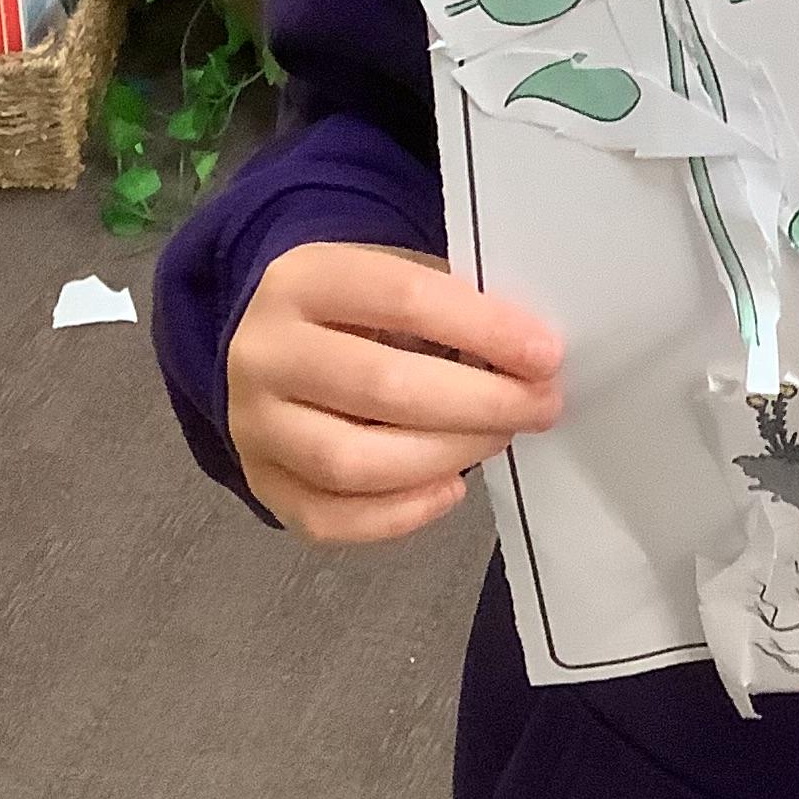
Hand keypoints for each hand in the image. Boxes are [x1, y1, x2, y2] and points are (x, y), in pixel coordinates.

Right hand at [226, 243, 561, 545]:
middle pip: (382, 386)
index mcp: (303, 279)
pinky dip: (401, 514)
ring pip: (354, 462)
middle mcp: (264, 353)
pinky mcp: (260, 484)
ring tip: (497, 439)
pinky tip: (449, 486)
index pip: (403, 296)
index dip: (483, 328)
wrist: (269, 347)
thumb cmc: (355, 313)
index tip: (545, 355)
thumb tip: (528, 360)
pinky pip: (330, 519)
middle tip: (539, 406)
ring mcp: (253, 426)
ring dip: (447, 456)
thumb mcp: (391, 279)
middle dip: (480, 402)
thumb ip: (450, 307)